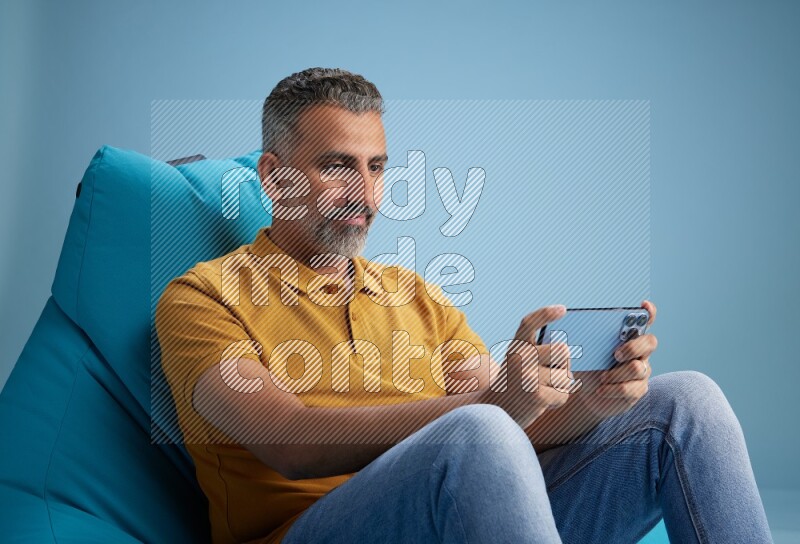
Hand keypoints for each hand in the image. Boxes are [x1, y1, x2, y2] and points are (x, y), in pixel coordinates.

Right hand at [483, 305, 577, 427]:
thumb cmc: (515, 384)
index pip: (529, 323)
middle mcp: (519, 357)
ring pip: (566, 377)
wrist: (496, 411)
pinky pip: (563, 394)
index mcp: (515, 347)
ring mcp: (527, 376)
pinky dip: (558, 400)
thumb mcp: (520, 363)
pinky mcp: (535, 395)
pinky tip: (542, 402)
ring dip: (561, 387)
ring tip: (542, 391)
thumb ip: (538, 353)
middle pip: (563, 351)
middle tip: (549, 375)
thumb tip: (566, 351)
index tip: (563, 309)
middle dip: (564, 365)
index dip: (545, 314)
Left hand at [576, 300, 658, 418]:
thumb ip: (583, 339)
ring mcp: (642, 370)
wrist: (584, 395)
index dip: (648, 313)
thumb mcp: (582, 352)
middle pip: (650, 342)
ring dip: (616, 373)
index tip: (644, 306)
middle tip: (615, 354)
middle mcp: (639, 351)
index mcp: (626, 336)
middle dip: (633, 347)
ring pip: (638, 367)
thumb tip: (570, 327)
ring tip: (602, 377)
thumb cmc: (585, 368)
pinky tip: (602, 389)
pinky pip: (631, 388)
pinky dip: (613, 389)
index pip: (643, 320)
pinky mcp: (639, 389)